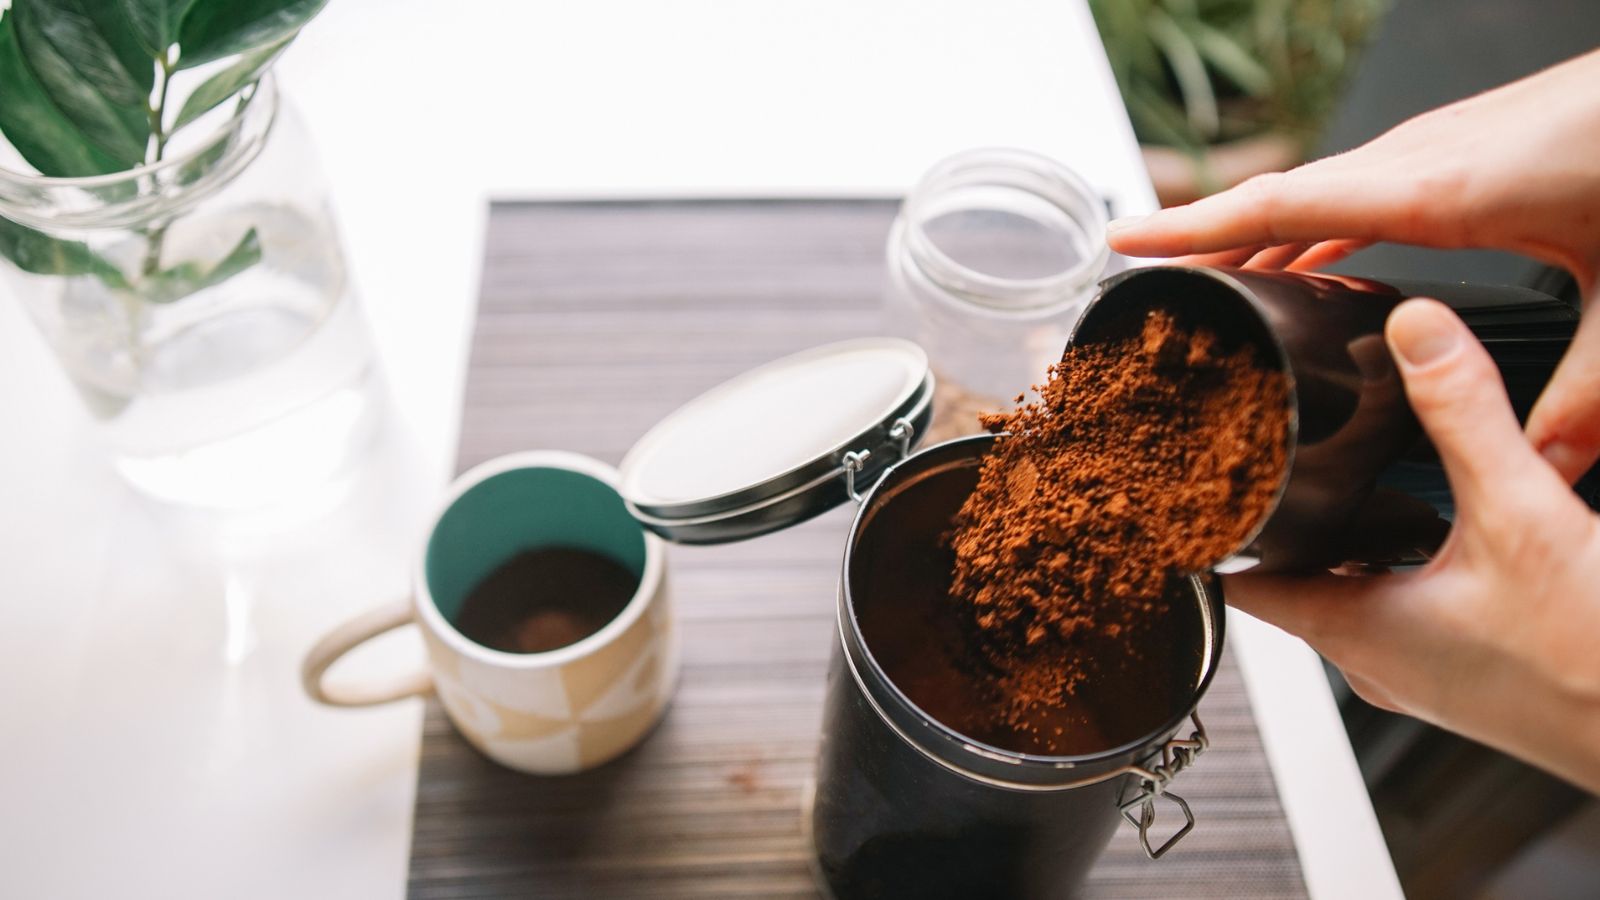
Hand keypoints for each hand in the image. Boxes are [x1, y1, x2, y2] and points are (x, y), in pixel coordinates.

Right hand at [1107, 49, 1599, 482]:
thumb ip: (1583, 395)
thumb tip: (1542, 471)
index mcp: (1433, 190)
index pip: (1279, 206)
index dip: (1195, 229)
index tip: (1125, 243)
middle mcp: (1420, 159)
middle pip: (1279, 200)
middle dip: (1205, 240)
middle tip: (1147, 285)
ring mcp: (1439, 147)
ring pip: (1317, 194)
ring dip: (1258, 236)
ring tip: (1215, 287)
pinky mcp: (1464, 149)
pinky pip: (1359, 190)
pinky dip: (1315, 225)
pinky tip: (1318, 265)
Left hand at [1224, 299, 1599, 792]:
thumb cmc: (1594, 665)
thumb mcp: (1521, 515)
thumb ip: (1464, 416)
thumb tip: (1417, 332)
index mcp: (1354, 632)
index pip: (1239, 582)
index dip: (1211, 528)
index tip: (1192, 481)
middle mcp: (1375, 662)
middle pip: (1292, 577)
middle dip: (1283, 515)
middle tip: (1270, 449)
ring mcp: (1422, 671)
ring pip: (1353, 589)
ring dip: (1348, 535)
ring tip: (1344, 469)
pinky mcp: (1468, 670)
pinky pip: (1407, 603)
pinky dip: (1403, 558)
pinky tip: (1437, 520)